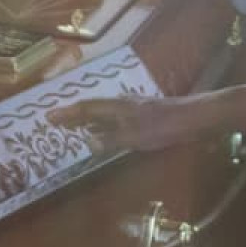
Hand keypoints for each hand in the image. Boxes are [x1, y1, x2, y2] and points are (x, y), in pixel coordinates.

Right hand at [49, 95, 220, 153]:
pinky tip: (109, 130)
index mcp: (117, 107)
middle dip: (75, 114)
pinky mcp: (147, 115)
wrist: (197, 118)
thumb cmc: (165, 127)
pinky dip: (105, 123)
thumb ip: (111, 139)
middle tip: (58, 121)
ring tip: (77, 126)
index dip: (67, 113)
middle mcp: (124, 104)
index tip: (48, 116)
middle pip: (94, 107)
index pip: (86, 108)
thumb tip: (87, 142)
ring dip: (90, 119)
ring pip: (106, 112)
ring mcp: (136, 108)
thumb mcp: (135, 137)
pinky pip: (117, 118)